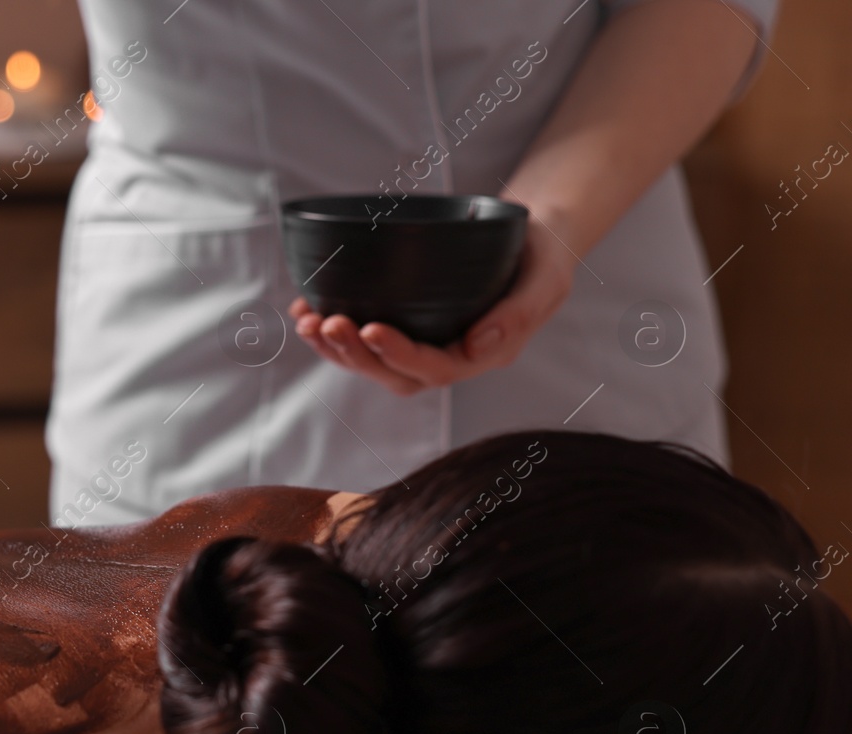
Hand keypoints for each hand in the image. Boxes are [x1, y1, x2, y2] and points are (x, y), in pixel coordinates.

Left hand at [289, 212, 576, 395]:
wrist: (533, 241)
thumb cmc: (542, 258)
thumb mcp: (547, 279)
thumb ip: (520, 312)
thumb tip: (478, 347)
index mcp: (481, 355)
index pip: (434, 367)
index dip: (398, 354)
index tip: (369, 328)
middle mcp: (447, 357)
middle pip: (392, 373)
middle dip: (355, 353)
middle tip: (327, 322)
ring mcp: (423, 344)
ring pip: (370, 361)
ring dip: (334, 346)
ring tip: (306, 321)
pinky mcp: (404, 325)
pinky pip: (361, 339)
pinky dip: (329, 329)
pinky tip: (305, 309)